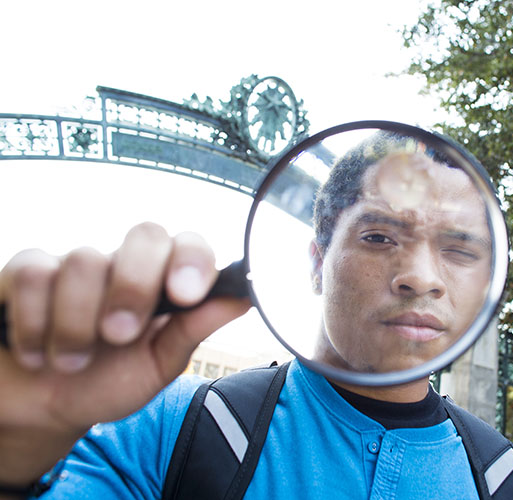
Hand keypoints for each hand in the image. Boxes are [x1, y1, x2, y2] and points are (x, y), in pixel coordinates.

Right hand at [0, 222, 249, 485]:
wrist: (42, 408)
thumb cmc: (108, 383)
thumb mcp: (158, 366)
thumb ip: (194, 329)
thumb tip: (244, 299)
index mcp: (164, 282)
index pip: (189, 244)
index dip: (192, 260)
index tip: (186, 294)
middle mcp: (124, 264)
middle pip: (144, 234)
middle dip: (134, 287)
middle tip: (120, 336)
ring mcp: (76, 263)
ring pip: (84, 261)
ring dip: (76, 326)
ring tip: (74, 361)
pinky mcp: (26, 271)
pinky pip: (32, 274)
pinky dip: (34, 323)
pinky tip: (37, 352)